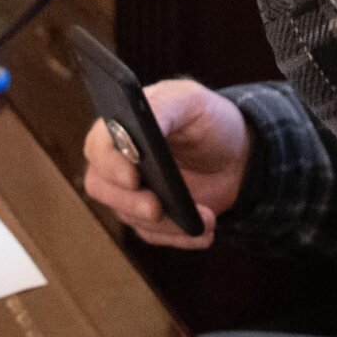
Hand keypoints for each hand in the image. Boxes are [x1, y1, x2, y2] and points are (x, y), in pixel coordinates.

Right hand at [82, 79, 250, 249]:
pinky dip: (179, 236)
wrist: (239, 155)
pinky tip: (204, 231)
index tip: (134, 177)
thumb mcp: (191, 100)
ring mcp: (132, 192)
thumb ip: (163, 106)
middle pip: (101, 188)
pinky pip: (154, 234)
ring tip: (205, 218)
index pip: (98, 147)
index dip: (110, 164)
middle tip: (158, 208)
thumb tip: (140, 125)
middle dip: (130, 202)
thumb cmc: (209, 120)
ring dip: (166, 223)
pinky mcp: (150, 217)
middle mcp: (118, 161)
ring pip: (129, 216)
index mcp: (122, 126)